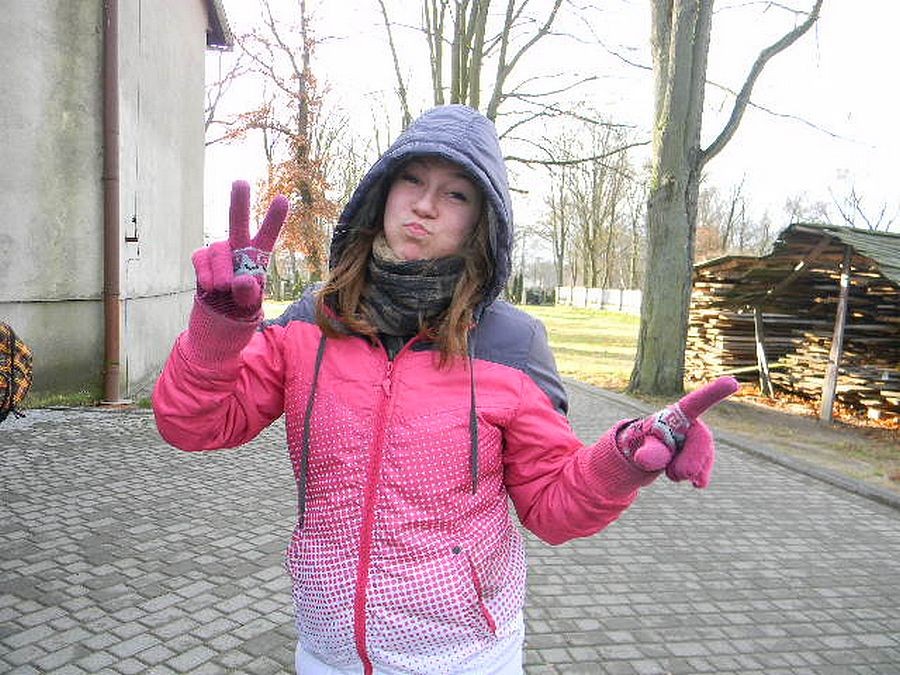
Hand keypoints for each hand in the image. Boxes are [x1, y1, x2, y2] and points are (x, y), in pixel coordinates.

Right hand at [192, 181, 288, 315]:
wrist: (219, 319)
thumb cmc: (241, 308)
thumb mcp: (250, 305)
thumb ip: (248, 293)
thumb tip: (241, 280)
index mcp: (258, 257)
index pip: (267, 236)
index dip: (274, 219)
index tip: (283, 199)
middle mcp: (238, 249)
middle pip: (237, 222)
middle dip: (239, 203)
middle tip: (240, 182)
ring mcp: (219, 252)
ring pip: (218, 250)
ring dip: (221, 269)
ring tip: (223, 288)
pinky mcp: (202, 259)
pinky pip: (201, 259)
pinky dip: (205, 273)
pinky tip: (211, 287)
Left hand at [617, 377, 738, 487]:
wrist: (648, 452)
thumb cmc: (644, 442)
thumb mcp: (641, 445)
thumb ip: (648, 451)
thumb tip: (644, 459)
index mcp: (678, 414)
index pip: (697, 402)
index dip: (714, 393)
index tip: (732, 382)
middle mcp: (693, 424)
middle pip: (703, 441)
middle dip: (689, 462)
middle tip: (672, 475)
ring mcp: (699, 439)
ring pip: (703, 457)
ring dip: (687, 471)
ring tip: (670, 474)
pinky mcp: (702, 454)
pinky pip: (705, 466)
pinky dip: (700, 476)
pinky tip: (697, 484)